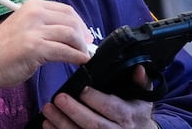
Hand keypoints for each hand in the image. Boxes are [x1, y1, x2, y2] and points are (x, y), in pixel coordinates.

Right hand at [0, 0, 91, 87]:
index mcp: (32, 6)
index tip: (85, 36)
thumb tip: (70, 36)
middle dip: (83, 35)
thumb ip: (44, 27)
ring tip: (83, 56)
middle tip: (87, 47)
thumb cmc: (1, 49)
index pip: (65, 10)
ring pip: (71, 34)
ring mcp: (35, 30)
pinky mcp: (36, 47)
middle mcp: (34, 13)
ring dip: (81, 47)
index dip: (80, 23)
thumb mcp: (24, 27)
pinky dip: (77, 57)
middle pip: (71, 20)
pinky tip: (80, 62)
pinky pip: (65, 51)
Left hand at [40, 65, 157, 128]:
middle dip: (75, 112)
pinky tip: (47, 124)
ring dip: (62, 123)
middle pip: (94, 124)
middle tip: (59, 98)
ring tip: (47, 109)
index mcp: (127, 115)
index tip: (82, 89)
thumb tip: (139, 68)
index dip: (96, 99)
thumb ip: (141, 82)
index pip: (111, 107)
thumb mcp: (143, 97)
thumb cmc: (137, 113)